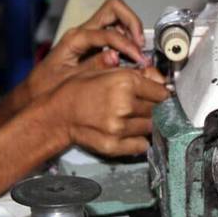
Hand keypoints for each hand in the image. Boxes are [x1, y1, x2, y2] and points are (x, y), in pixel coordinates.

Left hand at [24, 0, 147, 102]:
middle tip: (141, 43)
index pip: (108, 31)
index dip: (126, 44)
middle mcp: (83, 32)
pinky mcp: (94, 43)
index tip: (137, 58)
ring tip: (139, 50)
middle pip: (114, 9)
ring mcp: (89, 35)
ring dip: (132, 29)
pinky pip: (116, 31)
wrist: (35, 94)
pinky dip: (128, 38)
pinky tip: (132, 55)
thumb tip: (114, 56)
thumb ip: (92, 67)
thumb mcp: (68, 79)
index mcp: (76, 38)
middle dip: (132, 22)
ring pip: (116, 17)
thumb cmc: (46, 87)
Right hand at [44, 66, 169, 155]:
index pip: (161, 92)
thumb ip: (135, 74)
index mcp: (125, 82)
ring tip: (130, 117)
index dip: (160, 93)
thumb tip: (158, 78)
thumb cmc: (77, 89)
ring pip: (150, 127)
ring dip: (145, 122)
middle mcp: (124, 105)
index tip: (157, 94)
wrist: (56, 113)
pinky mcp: (114, 145)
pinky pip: (141, 144)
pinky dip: (139, 139)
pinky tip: (128, 131)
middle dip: (153, 107)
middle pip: (157, 110)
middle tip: (141, 104)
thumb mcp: (106, 72)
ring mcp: (120, 127)